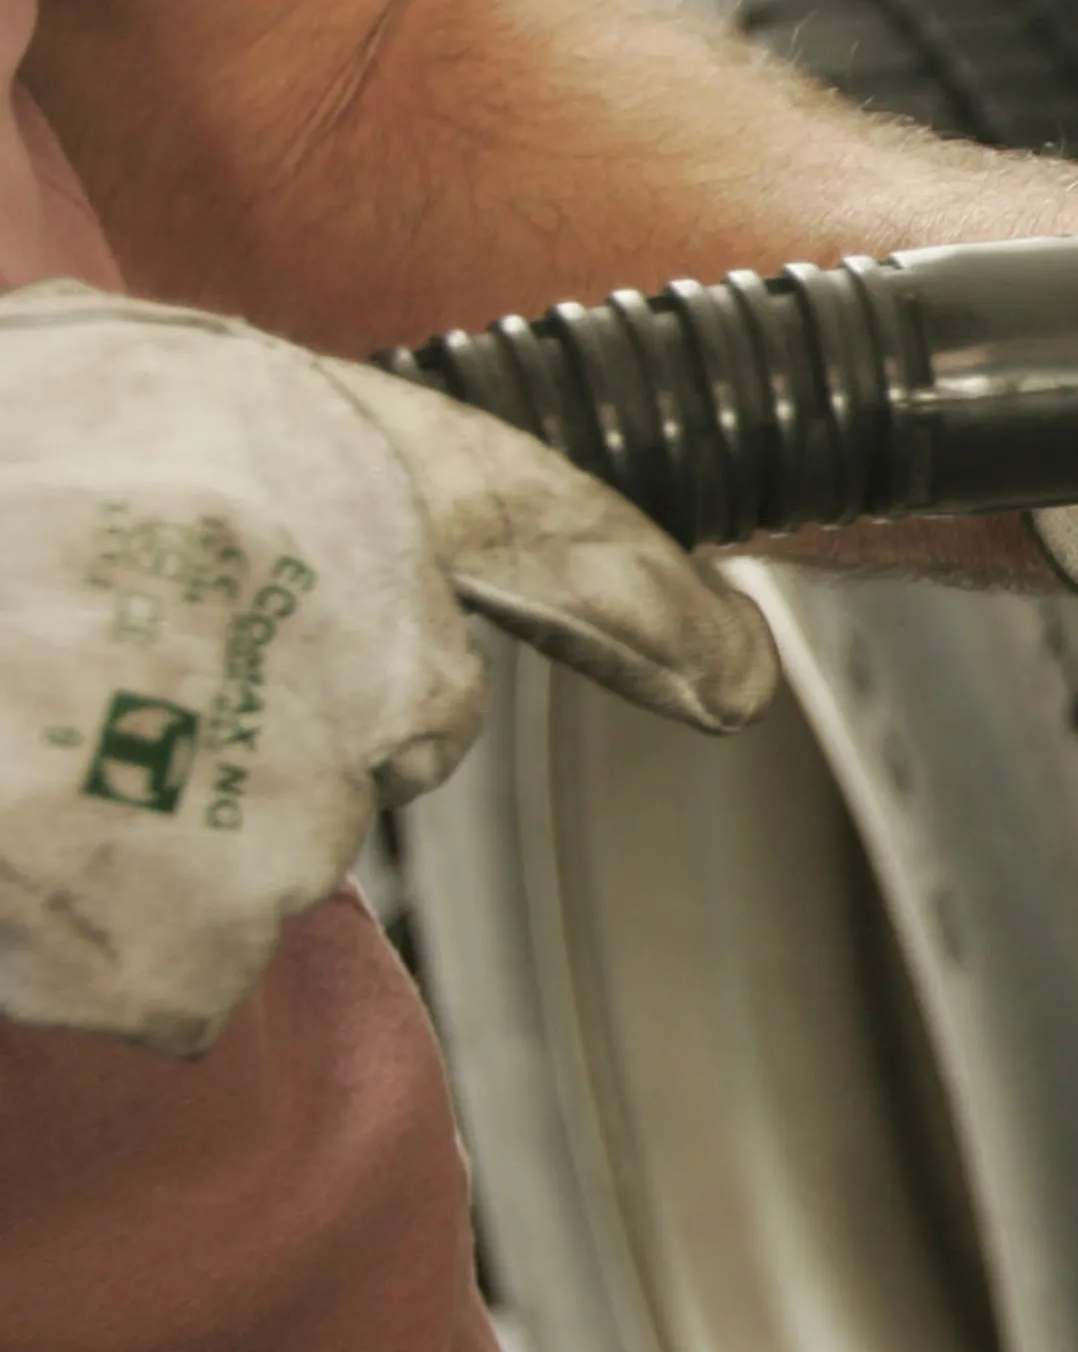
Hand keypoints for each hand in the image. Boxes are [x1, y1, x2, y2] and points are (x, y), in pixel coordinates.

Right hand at [0, 284, 775, 1053]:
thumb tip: (322, 547)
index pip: (544, 521)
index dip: (649, 601)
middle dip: (277, 718)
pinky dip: (102, 930)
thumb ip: (230, 464)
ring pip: (280, 845)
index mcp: (306, 440)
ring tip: (23, 740)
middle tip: (92, 677)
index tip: (731, 673)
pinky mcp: (198, 917)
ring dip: (165, 822)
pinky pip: (184, 957)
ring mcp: (282, 766)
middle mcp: (344, 600)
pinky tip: (16, 844)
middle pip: (396, 720)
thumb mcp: (77, 395)